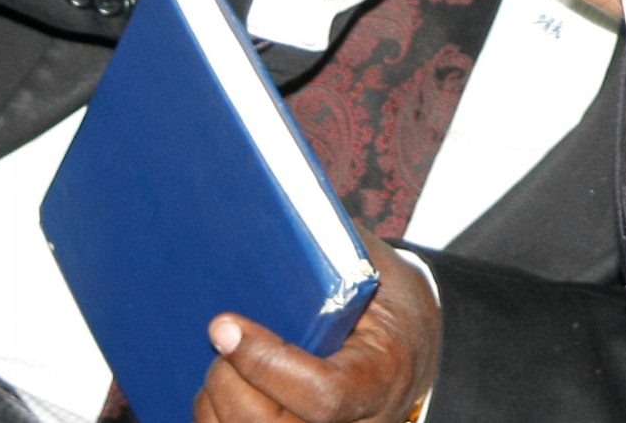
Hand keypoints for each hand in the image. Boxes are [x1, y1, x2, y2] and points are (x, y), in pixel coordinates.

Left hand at [198, 232, 435, 422]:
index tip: (224, 325)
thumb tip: (275, 222)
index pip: (321, 395)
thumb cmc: (390, 303)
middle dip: (228, 382)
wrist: (411, 348)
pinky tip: (221, 384)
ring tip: (218, 362)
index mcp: (381, 379)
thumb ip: (335, 257)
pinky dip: (218, 415)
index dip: (265, 364)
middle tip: (218, 340)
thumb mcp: (379, 273)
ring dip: (214, 404)